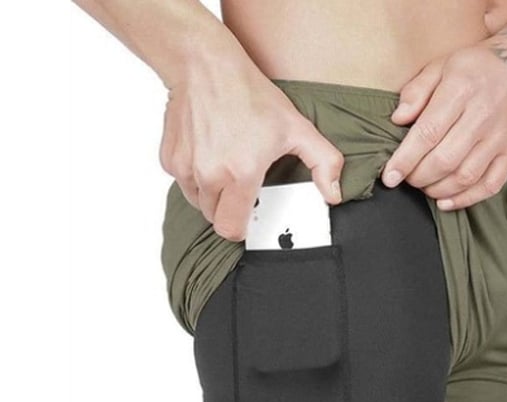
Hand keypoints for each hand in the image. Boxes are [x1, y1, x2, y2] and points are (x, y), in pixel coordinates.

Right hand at [159, 58, 343, 240]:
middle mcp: (209, 175)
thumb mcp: (297, 128)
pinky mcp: (170, 159)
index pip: (231, 229)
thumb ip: (323, 163)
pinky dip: (195, 176)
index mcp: (240, 175)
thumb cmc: (249, 94)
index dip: (242, 228)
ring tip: (227, 167)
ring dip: (212, 195)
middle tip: (242, 186)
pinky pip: (183, 183)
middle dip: (229, 210)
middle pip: (215, 219)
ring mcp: (185, 168)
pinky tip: (209, 153)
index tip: (250, 217)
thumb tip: (333, 194)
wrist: (204, 65)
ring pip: (198, 203)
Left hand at [381, 43, 506, 209]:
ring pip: (465, 177)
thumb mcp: (444, 65)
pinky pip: (489, 185)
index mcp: (462, 90)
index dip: (405, 159)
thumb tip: (397, 119)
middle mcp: (484, 116)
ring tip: (425, 187)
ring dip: (438, 190)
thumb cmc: (480, 66)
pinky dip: (465, 199)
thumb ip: (418, 91)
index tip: (389, 176)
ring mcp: (502, 137)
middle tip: (407, 179)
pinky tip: (446, 201)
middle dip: (418, 177)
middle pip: (444, 160)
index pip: (427, 133)